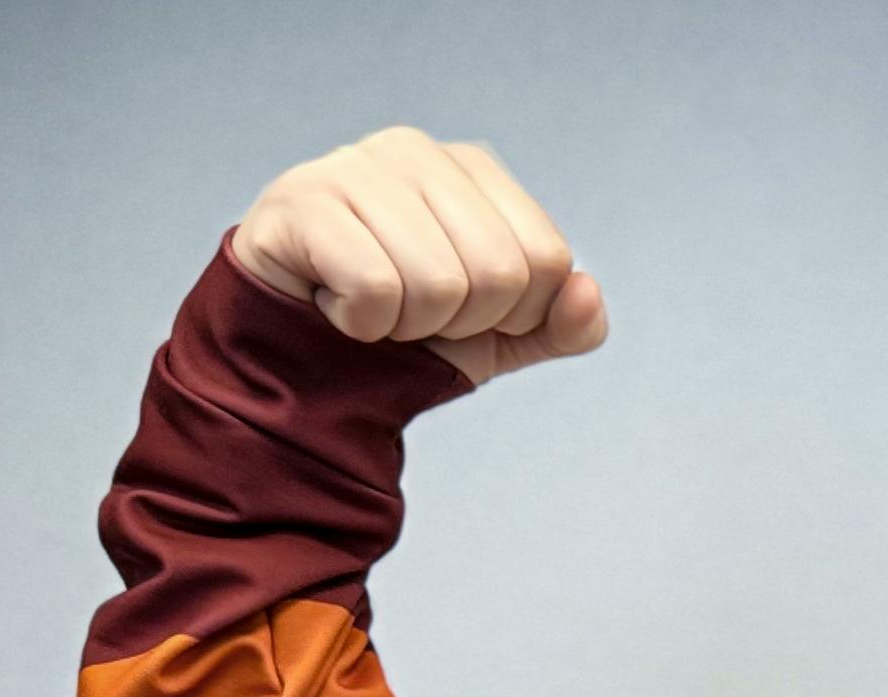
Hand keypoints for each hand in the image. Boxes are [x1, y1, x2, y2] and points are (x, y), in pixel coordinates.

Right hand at [231, 127, 604, 387]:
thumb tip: (587, 290)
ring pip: (437, 284)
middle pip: (499, 273)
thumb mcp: (504, 337)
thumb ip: (563, 324)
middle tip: (414, 313)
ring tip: (374, 306)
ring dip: (408, 326)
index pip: (548, 259)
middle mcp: (415, 151)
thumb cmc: (408, 330)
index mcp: (473, 170)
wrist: (309, 354)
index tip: (466, 310)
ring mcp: (353, 165)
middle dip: (462, 322)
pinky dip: (360, 323)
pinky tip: (334, 302)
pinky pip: (373, 289)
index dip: (516, 313)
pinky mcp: (300, 200)